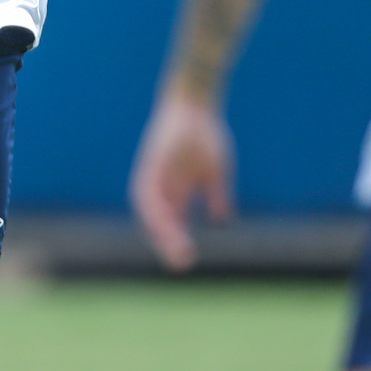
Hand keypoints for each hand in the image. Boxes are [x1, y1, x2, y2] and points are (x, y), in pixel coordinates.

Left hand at [130, 89, 234, 270]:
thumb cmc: (206, 135)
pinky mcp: (148, 167)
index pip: (173, 223)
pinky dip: (154, 211)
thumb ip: (217, 196)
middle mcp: (160, 187)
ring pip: (151, 213)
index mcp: (175, 191)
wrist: (196, 105)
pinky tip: (163, 225)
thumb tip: (223, 220)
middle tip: (180, 265)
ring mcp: (152, 177)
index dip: (179, 241)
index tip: (189, 260)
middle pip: (159, 224)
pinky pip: (147, 194)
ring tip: (174, 249)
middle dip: (168, 245)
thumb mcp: (216, 171)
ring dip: (161, 232)